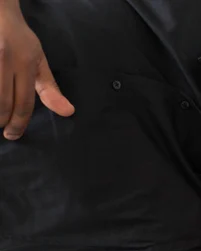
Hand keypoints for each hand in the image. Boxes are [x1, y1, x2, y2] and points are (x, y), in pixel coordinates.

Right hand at [0, 0, 73, 139]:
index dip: (19, 123)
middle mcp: (4, 61)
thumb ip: (49, 88)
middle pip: (2, 104)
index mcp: (24, 63)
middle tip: (5, 130)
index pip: (23, 102)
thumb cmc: (19, 39)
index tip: (14, 134)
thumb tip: (68, 112)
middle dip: (3, 121)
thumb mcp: (38, 60)